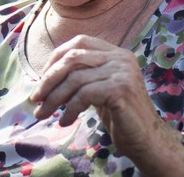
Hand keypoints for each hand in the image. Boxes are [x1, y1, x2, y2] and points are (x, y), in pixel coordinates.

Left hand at [29, 35, 177, 168]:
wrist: (147, 140)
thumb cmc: (119, 116)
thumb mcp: (98, 88)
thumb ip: (81, 75)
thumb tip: (44, 76)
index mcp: (115, 52)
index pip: (78, 42)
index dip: (56, 58)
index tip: (42, 79)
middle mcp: (120, 57)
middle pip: (73, 58)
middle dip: (49, 79)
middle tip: (35, 99)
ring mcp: (122, 71)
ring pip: (75, 79)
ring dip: (54, 98)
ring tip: (43, 114)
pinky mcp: (121, 89)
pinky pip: (84, 95)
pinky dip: (69, 109)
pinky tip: (65, 121)